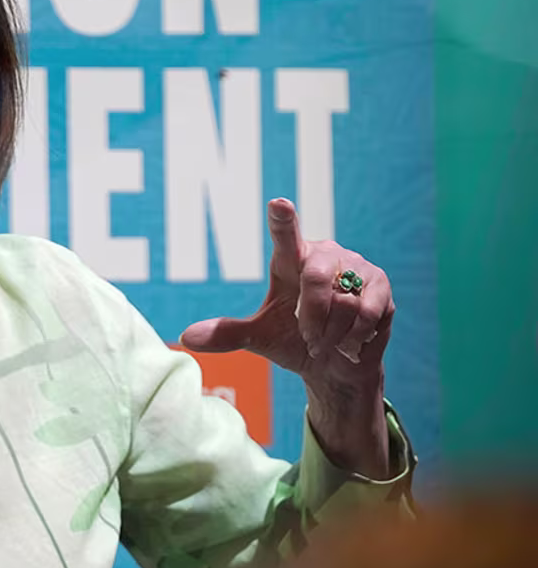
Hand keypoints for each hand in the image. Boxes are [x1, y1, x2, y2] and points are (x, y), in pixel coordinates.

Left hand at [180, 199, 394, 475]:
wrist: (333, 365)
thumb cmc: (293, 341)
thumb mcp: (258, 338)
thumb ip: (227, 334)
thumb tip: (186, 337)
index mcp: (291, 260)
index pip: (285, 235)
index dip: (283, 219)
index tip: (278, 203)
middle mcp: (324, 255)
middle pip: (314, 279)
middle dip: (309, 318)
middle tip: (308, 336)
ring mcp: (357, 267)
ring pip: (342, 302)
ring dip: (331, 332)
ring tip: (329, 338)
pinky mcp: (381, 286)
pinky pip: (365, 313)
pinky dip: (353, 335)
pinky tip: (351, 339)